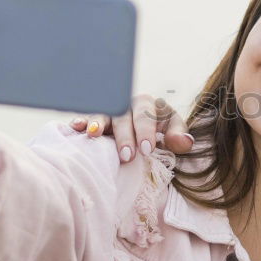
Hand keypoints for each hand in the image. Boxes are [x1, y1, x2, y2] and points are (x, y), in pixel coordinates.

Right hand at [71, 93, 193, 162]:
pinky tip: (75, 127)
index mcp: (148, 105)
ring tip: (93, 134)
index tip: (147, 149)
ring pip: (103, 113)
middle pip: (124, 116)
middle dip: (125, 135)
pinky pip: (86, 117)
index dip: (146, 131)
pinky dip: (81, 121)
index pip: (147, 115)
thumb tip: (185, 142)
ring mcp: (109, 111)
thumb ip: (179, 136)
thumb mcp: (172, 131)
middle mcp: (126, 104)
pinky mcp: (95, 119)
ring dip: (98, 123)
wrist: (146, 127)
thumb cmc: (160, 130)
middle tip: (127, 156)